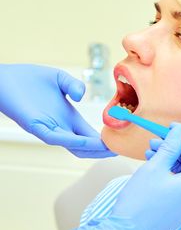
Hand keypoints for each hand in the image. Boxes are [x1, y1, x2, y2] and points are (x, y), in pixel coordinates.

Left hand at [0, 64, 114, 157]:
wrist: (6, 78)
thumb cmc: (31, 79)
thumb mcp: (60, 79)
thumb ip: (74, 85)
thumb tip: (82, 97)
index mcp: (68, 117)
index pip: (88, 134)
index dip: (103, 140)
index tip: (119, 142)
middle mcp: (61, 126)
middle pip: (84, 146)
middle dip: (101, 150)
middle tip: (120, 151)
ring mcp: (50, 128)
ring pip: (73, 146)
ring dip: (92, 149)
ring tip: (108, 149)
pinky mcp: (38, 127)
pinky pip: (58, 139)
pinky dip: (74, 142)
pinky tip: (87, 141)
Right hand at [110, 122, 180, 229]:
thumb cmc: (139, 203)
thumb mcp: (155, 166)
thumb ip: (171, 145)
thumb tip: (180, 131)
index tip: (176, 128)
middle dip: (178, 145)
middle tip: (161, 136)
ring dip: (171, 155)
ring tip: (152, 148)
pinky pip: (180, 180)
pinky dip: (169, 168)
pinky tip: (153, 160)